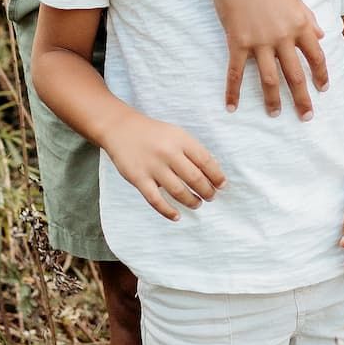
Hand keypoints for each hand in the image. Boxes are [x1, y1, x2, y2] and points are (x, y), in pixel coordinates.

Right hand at [103, 108, 225, 221]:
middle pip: (195, 178)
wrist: (121, 128)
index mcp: (181, 139)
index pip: (205, 161)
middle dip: (207, 191)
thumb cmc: (153, 133)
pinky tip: (177, 216)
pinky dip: (168, 211)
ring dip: (191, 201)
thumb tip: (213, 171)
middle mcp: (168, 153)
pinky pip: (156, 200)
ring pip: (178, 191)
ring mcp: (153, 166)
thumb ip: (192, 150)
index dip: (217, 176)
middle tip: (211, 196)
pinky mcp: (139, 178)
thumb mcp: (176, 134)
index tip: (222, 185)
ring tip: (197, 204)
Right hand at [210, 0, 327, 118]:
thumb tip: (320, 35)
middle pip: (296, 74)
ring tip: (275, 114)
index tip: (323, 89)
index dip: (321, 74)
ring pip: (269, 78)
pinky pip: (236, 72)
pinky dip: (233, 90)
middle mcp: (282, 37)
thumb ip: (307, 17)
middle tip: (307, 116)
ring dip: (273, 99)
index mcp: (299, 24)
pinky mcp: (238, 42)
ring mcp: (259, 42)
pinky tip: (231, 106)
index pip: (315, 56)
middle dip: (302, 98)